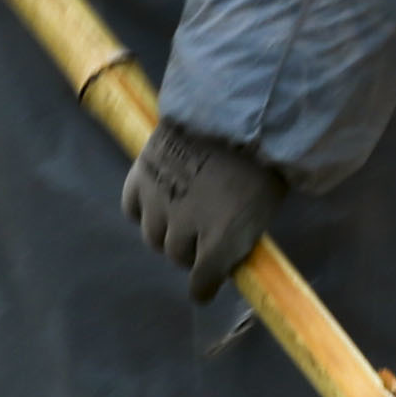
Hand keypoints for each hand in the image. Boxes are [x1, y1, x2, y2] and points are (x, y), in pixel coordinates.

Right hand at [120, 121, 279, 299]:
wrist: (235, 108)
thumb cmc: (261, 159)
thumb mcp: (262, 204)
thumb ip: (242, 234)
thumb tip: (229, 253)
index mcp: (222, 239)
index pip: (201, 283)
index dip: (203, 288)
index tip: (203, 288)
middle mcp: (185, 227)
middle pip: (176, 255)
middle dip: (190, 248)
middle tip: (203, 229)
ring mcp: (160, 201)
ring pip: (153, 235)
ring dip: (166, 229)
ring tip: (183, 209)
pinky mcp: (141, 176)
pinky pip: (133, 208)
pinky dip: (144, 208)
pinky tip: (158, 197)